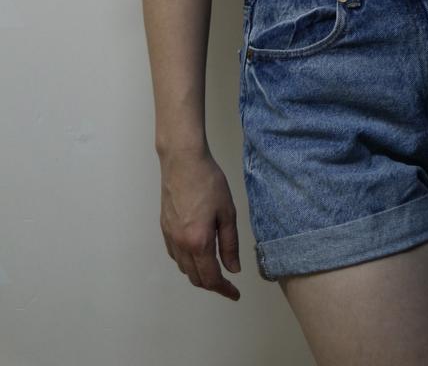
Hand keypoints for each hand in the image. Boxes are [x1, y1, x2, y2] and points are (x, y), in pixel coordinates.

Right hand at [159, 150, 240, 300]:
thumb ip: (230, 244)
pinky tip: (197, 253)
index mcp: (198, 242)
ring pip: (183, 267)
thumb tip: (233, 268)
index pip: (210, 278)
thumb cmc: (208, 182)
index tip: (235, 294)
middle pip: (195, 277)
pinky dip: (187, 261)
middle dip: (212, 284)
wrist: (183, 161)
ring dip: (198, 274)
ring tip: (215, 268)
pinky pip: (175, 254)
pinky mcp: (164, 226)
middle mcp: (180, 243)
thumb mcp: (227, 212)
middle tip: (228, 284)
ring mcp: (170, 235)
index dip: (224, 290)